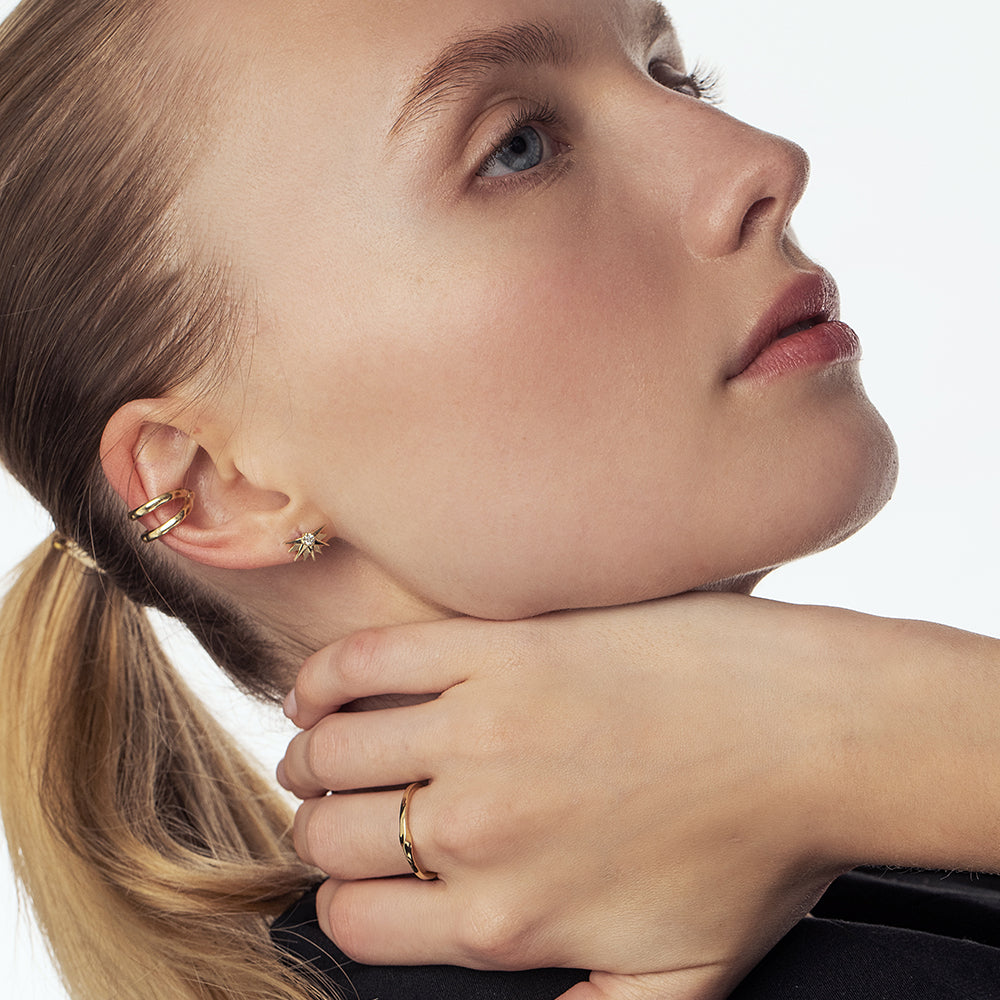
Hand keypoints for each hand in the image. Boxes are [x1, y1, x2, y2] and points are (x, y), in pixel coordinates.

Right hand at [278, 594, 875, 994]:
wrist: (814, 729)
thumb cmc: (757, 847)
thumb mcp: (683, 978)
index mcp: (507, 916)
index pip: (354, 920)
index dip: (344, 899)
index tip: (358, 875)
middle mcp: (478, 826)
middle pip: (326, 835)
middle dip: (318, 830)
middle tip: (336, 808)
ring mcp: (482, 726)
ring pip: (331, 749)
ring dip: (310, 755)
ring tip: (324, 749)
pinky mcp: (499, 648)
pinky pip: (366, 661)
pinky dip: (322, 679)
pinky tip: (324, 692)